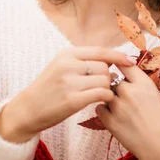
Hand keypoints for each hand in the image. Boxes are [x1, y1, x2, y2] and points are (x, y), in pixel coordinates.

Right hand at [0, 46, 135, 140]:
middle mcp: (68, 65)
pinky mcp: (72, 100)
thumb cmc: (48, 88)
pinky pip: (101, 94)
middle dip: (108, 77)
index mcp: (67, 54)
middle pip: (105, 67)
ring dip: (107, 88)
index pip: (100, 51)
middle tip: (103, 85)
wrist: (27, 109)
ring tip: (98, 94)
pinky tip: (100, 101)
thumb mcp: (61, 66)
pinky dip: (106, 98)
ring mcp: (69, 82)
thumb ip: (83, 60)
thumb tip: (112, 58)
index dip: (118, 55)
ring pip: (105, 81)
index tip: (131, 61)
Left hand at [95, 64, 159, 159]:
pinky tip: (112, 116)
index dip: (120, 64)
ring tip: (118, 106)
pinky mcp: (110, 122)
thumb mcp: (159, 98)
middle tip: (119, 91)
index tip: (118, 65)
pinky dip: (103, 110)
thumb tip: (130, 81)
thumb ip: (142, 88)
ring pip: (104, 92)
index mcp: (145, 84)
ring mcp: (118, 107)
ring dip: (108, 96)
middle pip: (111, 77)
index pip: (124, 64)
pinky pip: (99, 108)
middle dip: (113, 82)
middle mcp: (130, 92)